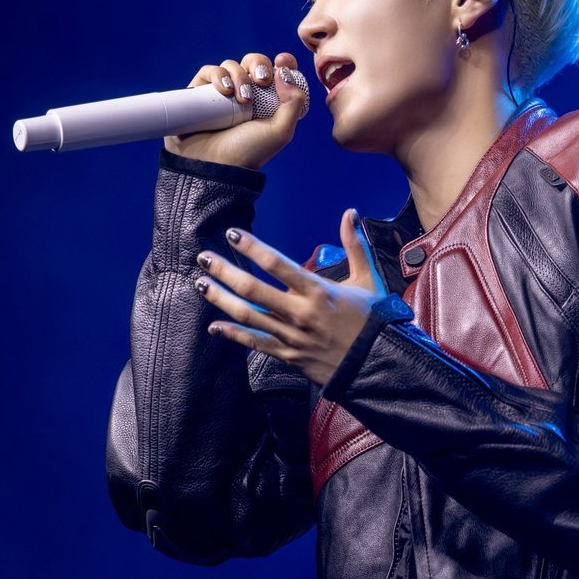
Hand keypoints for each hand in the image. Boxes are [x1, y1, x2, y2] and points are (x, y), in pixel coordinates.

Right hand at [164, 50, 307, 170]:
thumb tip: (285, 72)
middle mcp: (245, 95)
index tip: (282, 61)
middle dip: (259, 64)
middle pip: (254, 62)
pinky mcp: (200, 93)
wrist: (215, 165)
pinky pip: (208, 72)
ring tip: (241, 99)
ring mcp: (222, 94)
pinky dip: (217, 74)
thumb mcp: (281, 132)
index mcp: (268, 102)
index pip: (277, 72)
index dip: (282, 62)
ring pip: (232, 65)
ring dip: (239, 75)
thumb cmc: (249, 152)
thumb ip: (294, 102)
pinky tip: (224, 90)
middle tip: (262, 80)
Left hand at [193, 209, 390, 387]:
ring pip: (248, 316)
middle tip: (204, 257)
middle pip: (253, 289)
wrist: (377, 365)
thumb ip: (355, 245)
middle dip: (224, 271)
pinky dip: (233, 335)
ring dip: (221, 299)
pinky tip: (215, 326)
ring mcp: (292, 337)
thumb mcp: (367, 280)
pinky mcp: (288, 356)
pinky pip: (255, 344)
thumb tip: (350, 213)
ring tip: (201, 284)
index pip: (277, 264)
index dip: (252, 247)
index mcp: (318, 291)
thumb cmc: (373, 321)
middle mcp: (300, 313)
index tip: (232, 234)